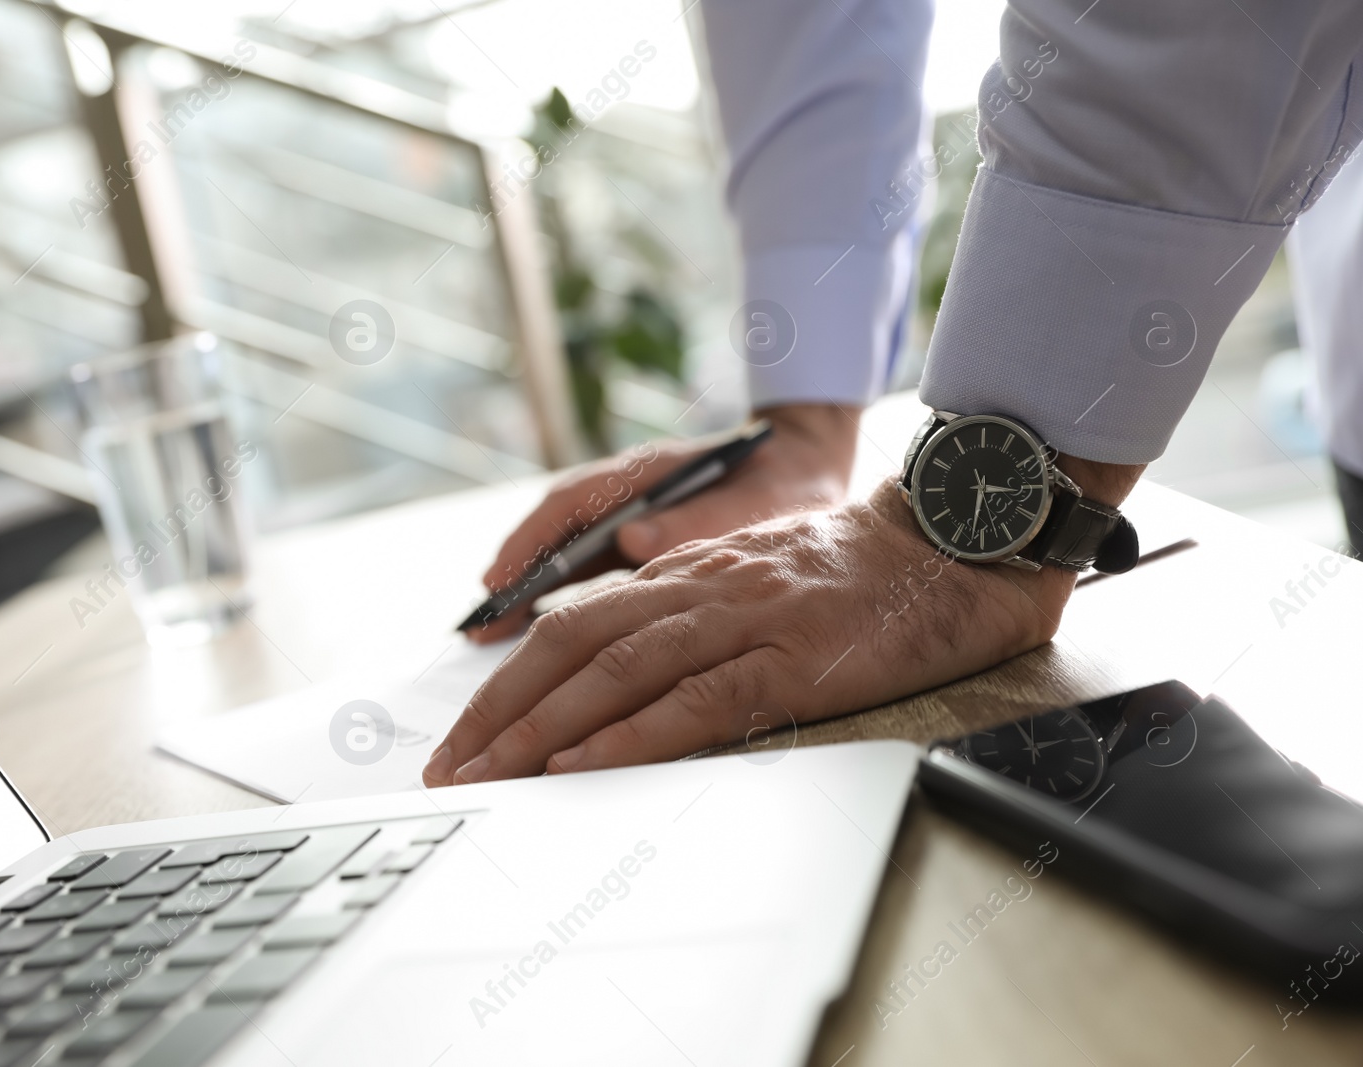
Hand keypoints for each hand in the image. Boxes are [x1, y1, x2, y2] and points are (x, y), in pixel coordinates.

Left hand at [423, 476, 1080, 785]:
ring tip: (489, 775)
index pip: (571, 626)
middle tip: (446, 767)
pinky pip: (698, 701)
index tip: (465, 734)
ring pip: (617, 672)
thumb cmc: (859, 576)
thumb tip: (622, 681)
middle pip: (570, 646)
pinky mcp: (794, 659)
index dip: (507, 683)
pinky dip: (633, 735)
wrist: (952, 543)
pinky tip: (585, 766)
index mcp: (685, 577)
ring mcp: (744, 621)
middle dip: (498, 710)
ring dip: (542, 728)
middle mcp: (698, 591)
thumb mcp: (756, 587)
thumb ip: (691, 619)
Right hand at [467, 403, 860, 643]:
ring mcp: (627, 519)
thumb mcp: (755, 500)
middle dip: (513, 581)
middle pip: (554, 538)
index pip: (571, 505)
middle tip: (477, 626)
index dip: (531, 544)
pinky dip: (559, 604)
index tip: (499, 579)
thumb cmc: (785, 478)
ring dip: (529, 597)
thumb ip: (699, 518)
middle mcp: (626, 495)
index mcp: (647, 473)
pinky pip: (586, 576)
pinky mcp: (638, 545)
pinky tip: (537, 640)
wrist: (809, 462)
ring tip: (493, 637)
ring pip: (564, 559)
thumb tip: (632, 538)